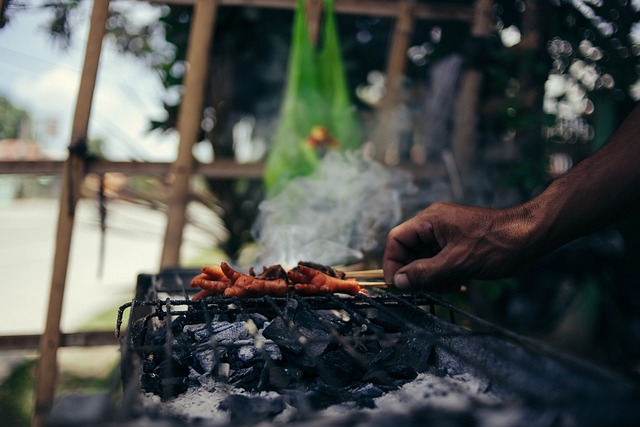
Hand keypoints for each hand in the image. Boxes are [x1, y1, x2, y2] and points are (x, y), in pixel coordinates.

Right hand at [382, 202, 538, 291]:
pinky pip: (440, 259)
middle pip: (409, 250)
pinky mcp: (458, 243)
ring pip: (424, 258)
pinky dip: (444, 274)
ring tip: (449, 286)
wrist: (531, 236)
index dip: (392, 263)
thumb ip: (424, 272)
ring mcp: (447, 233)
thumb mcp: (457, 262)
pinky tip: (458, 284)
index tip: (397, 284)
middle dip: (415, 272)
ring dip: (431, 276)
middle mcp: (435, 224)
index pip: (396, 239)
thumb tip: (399, 281)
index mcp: (430, 220)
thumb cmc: (497, 243)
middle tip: (425, 290)